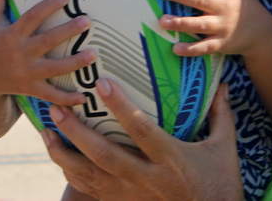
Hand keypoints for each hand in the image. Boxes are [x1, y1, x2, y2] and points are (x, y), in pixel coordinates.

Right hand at [0, 0, 94, 104]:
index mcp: (11, 35)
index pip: (31, 18)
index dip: (48, 6)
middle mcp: (20, 54)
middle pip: (47, 41)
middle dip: (67, 32)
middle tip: (87, 21)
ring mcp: (26, 73)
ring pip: (53, 69)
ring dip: (74, 63)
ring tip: (93, 54)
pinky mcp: (31, 89)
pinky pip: (50, 95)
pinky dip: (66, 99)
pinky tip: (85, 97)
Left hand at [45, 79, 242, 200]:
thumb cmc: (221, 183)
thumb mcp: (224, 147)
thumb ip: (221, 113)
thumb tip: (223, 83)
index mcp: (171, 159)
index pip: (141, 129)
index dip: (120, 106)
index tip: (103, 83)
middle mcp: (147, 178)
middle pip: (104, 154)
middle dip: (77, 132)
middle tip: (58, 108)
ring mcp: (132, 195)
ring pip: (89, 176)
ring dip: (64, 154)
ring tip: (47, 132)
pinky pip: (90, 191)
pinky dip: (72, 174)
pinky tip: (61, 157)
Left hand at [158, 0, 271, 57]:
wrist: (260, 32)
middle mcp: (225, 6)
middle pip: (201, 0)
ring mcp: (223, 26)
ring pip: (199, 25)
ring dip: (180, 24)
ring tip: (162, 21)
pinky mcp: (220, 43)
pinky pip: (204, 47)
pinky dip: (190, 50)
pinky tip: (175, 48)